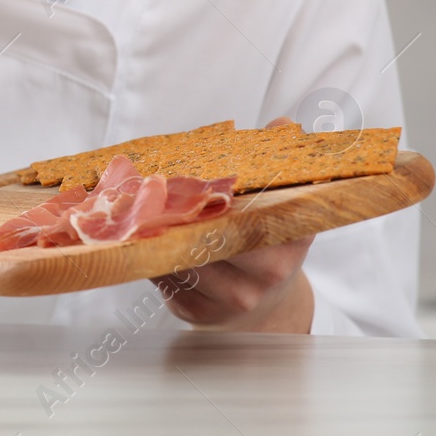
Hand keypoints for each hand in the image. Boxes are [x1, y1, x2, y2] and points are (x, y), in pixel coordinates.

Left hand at [149, 117, 316, 333]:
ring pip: (183, 254)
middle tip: (157, 184)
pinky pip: (164, 275)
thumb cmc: (266, 243)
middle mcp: (267, 271)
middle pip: (213, 233)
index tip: (201, 177)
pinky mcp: (197, 311)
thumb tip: (281, 124)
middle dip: (183, 210)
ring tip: (143, 205)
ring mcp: (233, 296)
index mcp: (291, 237)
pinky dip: (151, 252)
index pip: (260, 210)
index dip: (226, 191)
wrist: (266, 309)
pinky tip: (145, 236)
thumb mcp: (281, 203)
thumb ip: (277, 161)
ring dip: (160, 231)